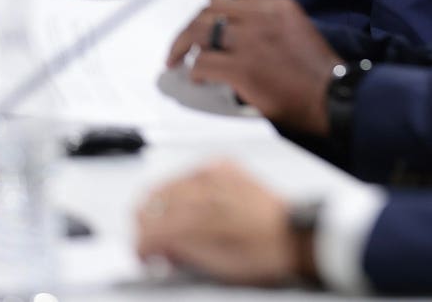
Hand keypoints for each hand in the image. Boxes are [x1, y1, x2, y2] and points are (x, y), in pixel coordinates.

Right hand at [137, 160, 313, 285]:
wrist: (290, 235)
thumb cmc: (260, 254)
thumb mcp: (212, 266)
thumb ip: (177, 251)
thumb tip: (155, 248)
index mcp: (194, 221)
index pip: (146, 231)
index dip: (142, 249)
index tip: (147, 257)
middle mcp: (200, 191)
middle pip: (148, 202)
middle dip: (147, 226)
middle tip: (157, 244)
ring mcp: (211, 174)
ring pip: (164, 186)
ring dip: (162, 207)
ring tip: (174, 226)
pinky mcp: (222, 166)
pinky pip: (187, 175)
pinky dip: (183, 191)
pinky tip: (194, 207)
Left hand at [166, 0, 340, 135]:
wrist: (335, 97)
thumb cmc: (316, 73)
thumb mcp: (296, 31)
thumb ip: (266, 25)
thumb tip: (233, 35)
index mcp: (276, 6)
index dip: (204, 12)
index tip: (193, 25)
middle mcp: (262, 17)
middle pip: (205, 7)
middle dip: (184, 25)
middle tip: (175, 44)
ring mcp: (251, 42)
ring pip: (197, 30)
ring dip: (180, 46)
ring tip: (174, 60)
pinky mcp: (243, 68)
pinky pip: (202, 62)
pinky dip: (195, 71)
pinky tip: (199, 79)